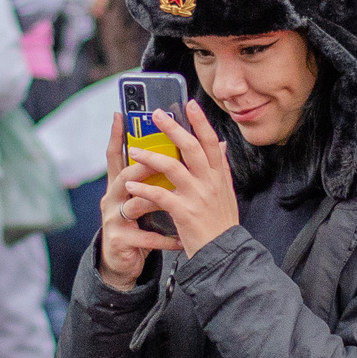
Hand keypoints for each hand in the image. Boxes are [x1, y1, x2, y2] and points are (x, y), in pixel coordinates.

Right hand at [96, 115, 181, 290]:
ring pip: (134, 204)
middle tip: (161, 157)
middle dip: (143, 165)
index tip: (120, 114)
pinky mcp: (120, 241)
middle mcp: (112, 199)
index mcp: (120, 185)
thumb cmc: (139, 224)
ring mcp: (114, 220)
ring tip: (175, 199)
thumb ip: (158, 174)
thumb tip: (183, 144)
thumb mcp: (145, 197)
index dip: (116, 136)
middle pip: (124, 176)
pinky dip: (165, 239)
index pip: (116, 156)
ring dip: (156, 200)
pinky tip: (181, 240)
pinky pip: (146, 237)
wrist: (124, 262)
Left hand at [120, 100, 241, 258]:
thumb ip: (222, 167)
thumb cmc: (221, 223)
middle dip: (172, 128)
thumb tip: (221, 144)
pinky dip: (143, 190)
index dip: (201, 122)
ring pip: (172, 167)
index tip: (190, 104)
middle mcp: (210, 182)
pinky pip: (160, 196)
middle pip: (191, 147)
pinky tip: (131, 186)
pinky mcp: (184, 212)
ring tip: (134, 151)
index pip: (212, 142)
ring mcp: (198, 196)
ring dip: (150, 157)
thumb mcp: (226, 192)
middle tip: (156, 115)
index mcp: (219, 175)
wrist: (224, 253)